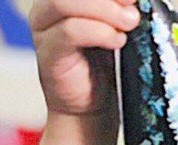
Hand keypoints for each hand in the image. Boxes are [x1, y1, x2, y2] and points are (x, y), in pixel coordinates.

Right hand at [30, 0, 141, 116]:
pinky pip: (70, 31)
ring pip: (66, 1)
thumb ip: (124, 3)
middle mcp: (48, 4)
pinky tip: (117, 40)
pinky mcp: (47, 53)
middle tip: (134, 8)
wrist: (95, 102)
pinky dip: (100, 32)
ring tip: (130, 23)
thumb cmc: (108, 57)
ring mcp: (43, 28)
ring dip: (105, 10)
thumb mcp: (119, 18)